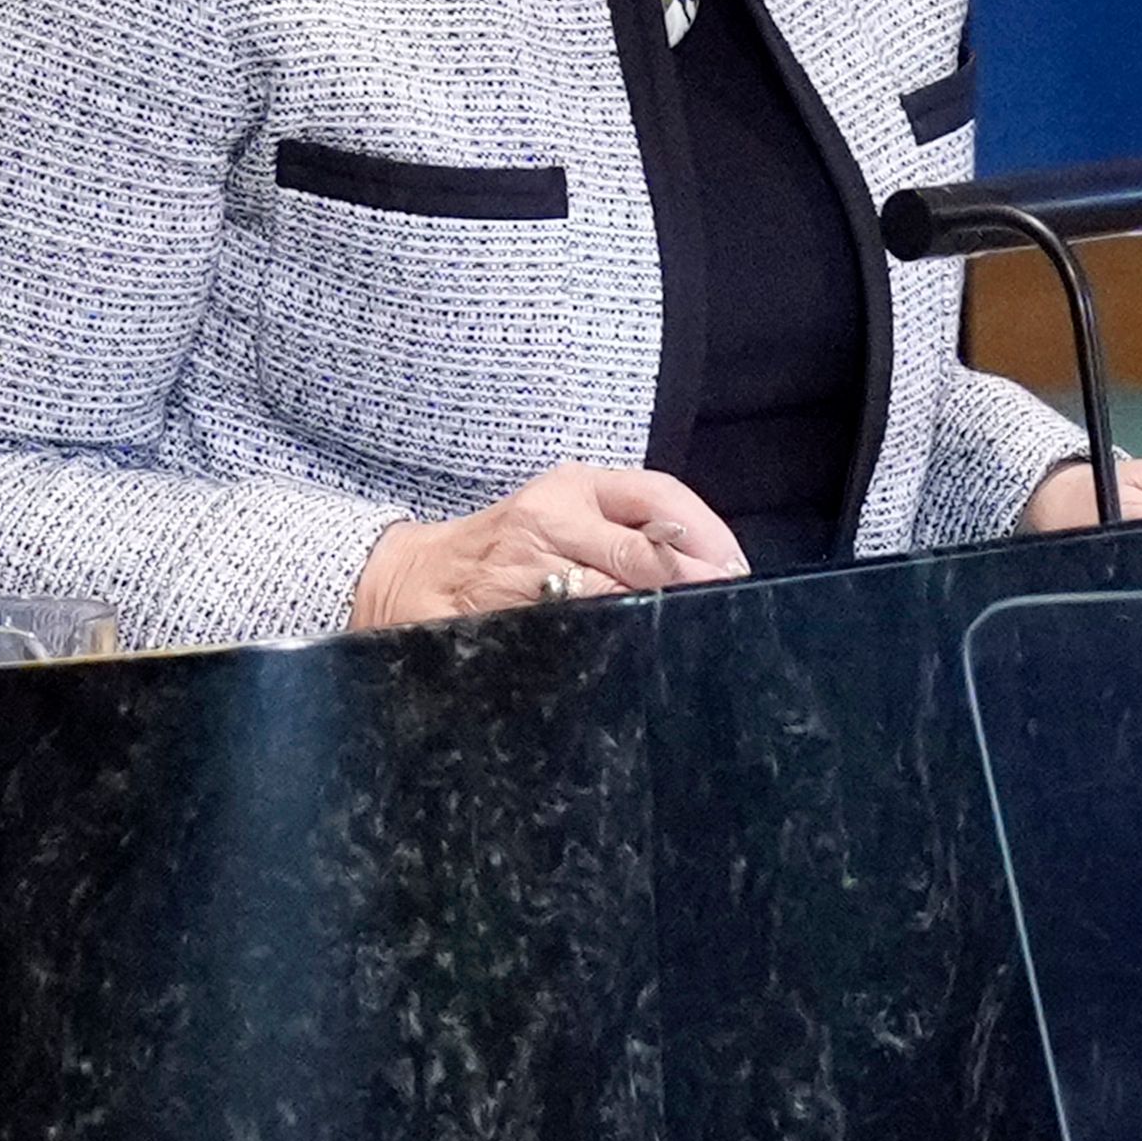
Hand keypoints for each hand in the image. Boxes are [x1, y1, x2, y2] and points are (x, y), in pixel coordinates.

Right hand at [349, 465, 750, 628]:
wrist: (406, 579)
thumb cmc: (501, 551)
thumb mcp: (562, 520)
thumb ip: (625, 534)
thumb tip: (708, 566)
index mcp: (572, 486)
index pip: (658, 495)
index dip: (706, 533)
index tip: (735, 567)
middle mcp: (551, 517)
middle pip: (641, 551)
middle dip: (689, 583)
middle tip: (725, 605)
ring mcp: (524, 564)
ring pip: (611, 593)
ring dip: (653, 615)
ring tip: (688, 631)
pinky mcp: (503, 612)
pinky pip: (570, 628)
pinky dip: (606, 641)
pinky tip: (630, 654)